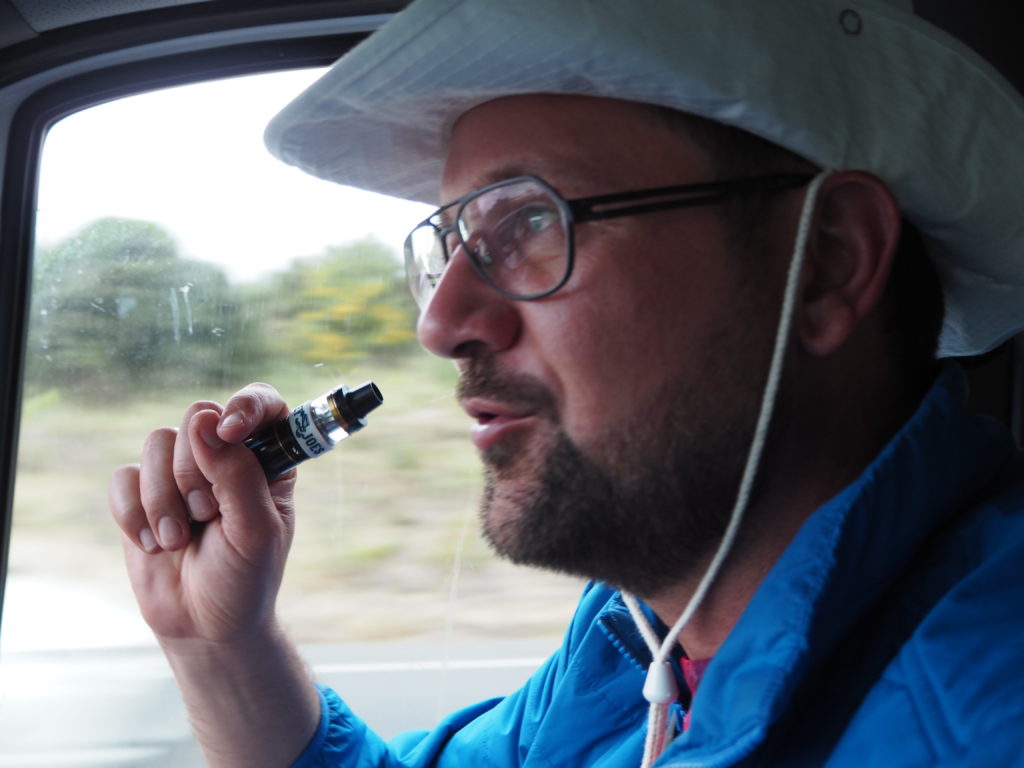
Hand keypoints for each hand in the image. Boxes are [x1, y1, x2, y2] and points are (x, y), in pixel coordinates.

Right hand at [109, 383, 295, 646]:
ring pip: (157, 442)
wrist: (203, 625)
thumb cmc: (244, 577)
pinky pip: (123, 477)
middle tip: (207, 516)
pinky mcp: (141, 494)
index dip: (245, 405)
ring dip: (163, 499)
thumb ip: (237, 475)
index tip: (230, 430)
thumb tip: (206, 423)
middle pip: (198, 417)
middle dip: (196, 472)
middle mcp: (224, 455)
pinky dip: (133, 514)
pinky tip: (153, 546)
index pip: (261, 404)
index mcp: (267, 459)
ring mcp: (179, 471)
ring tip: (178, 540)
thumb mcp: (255, 531)